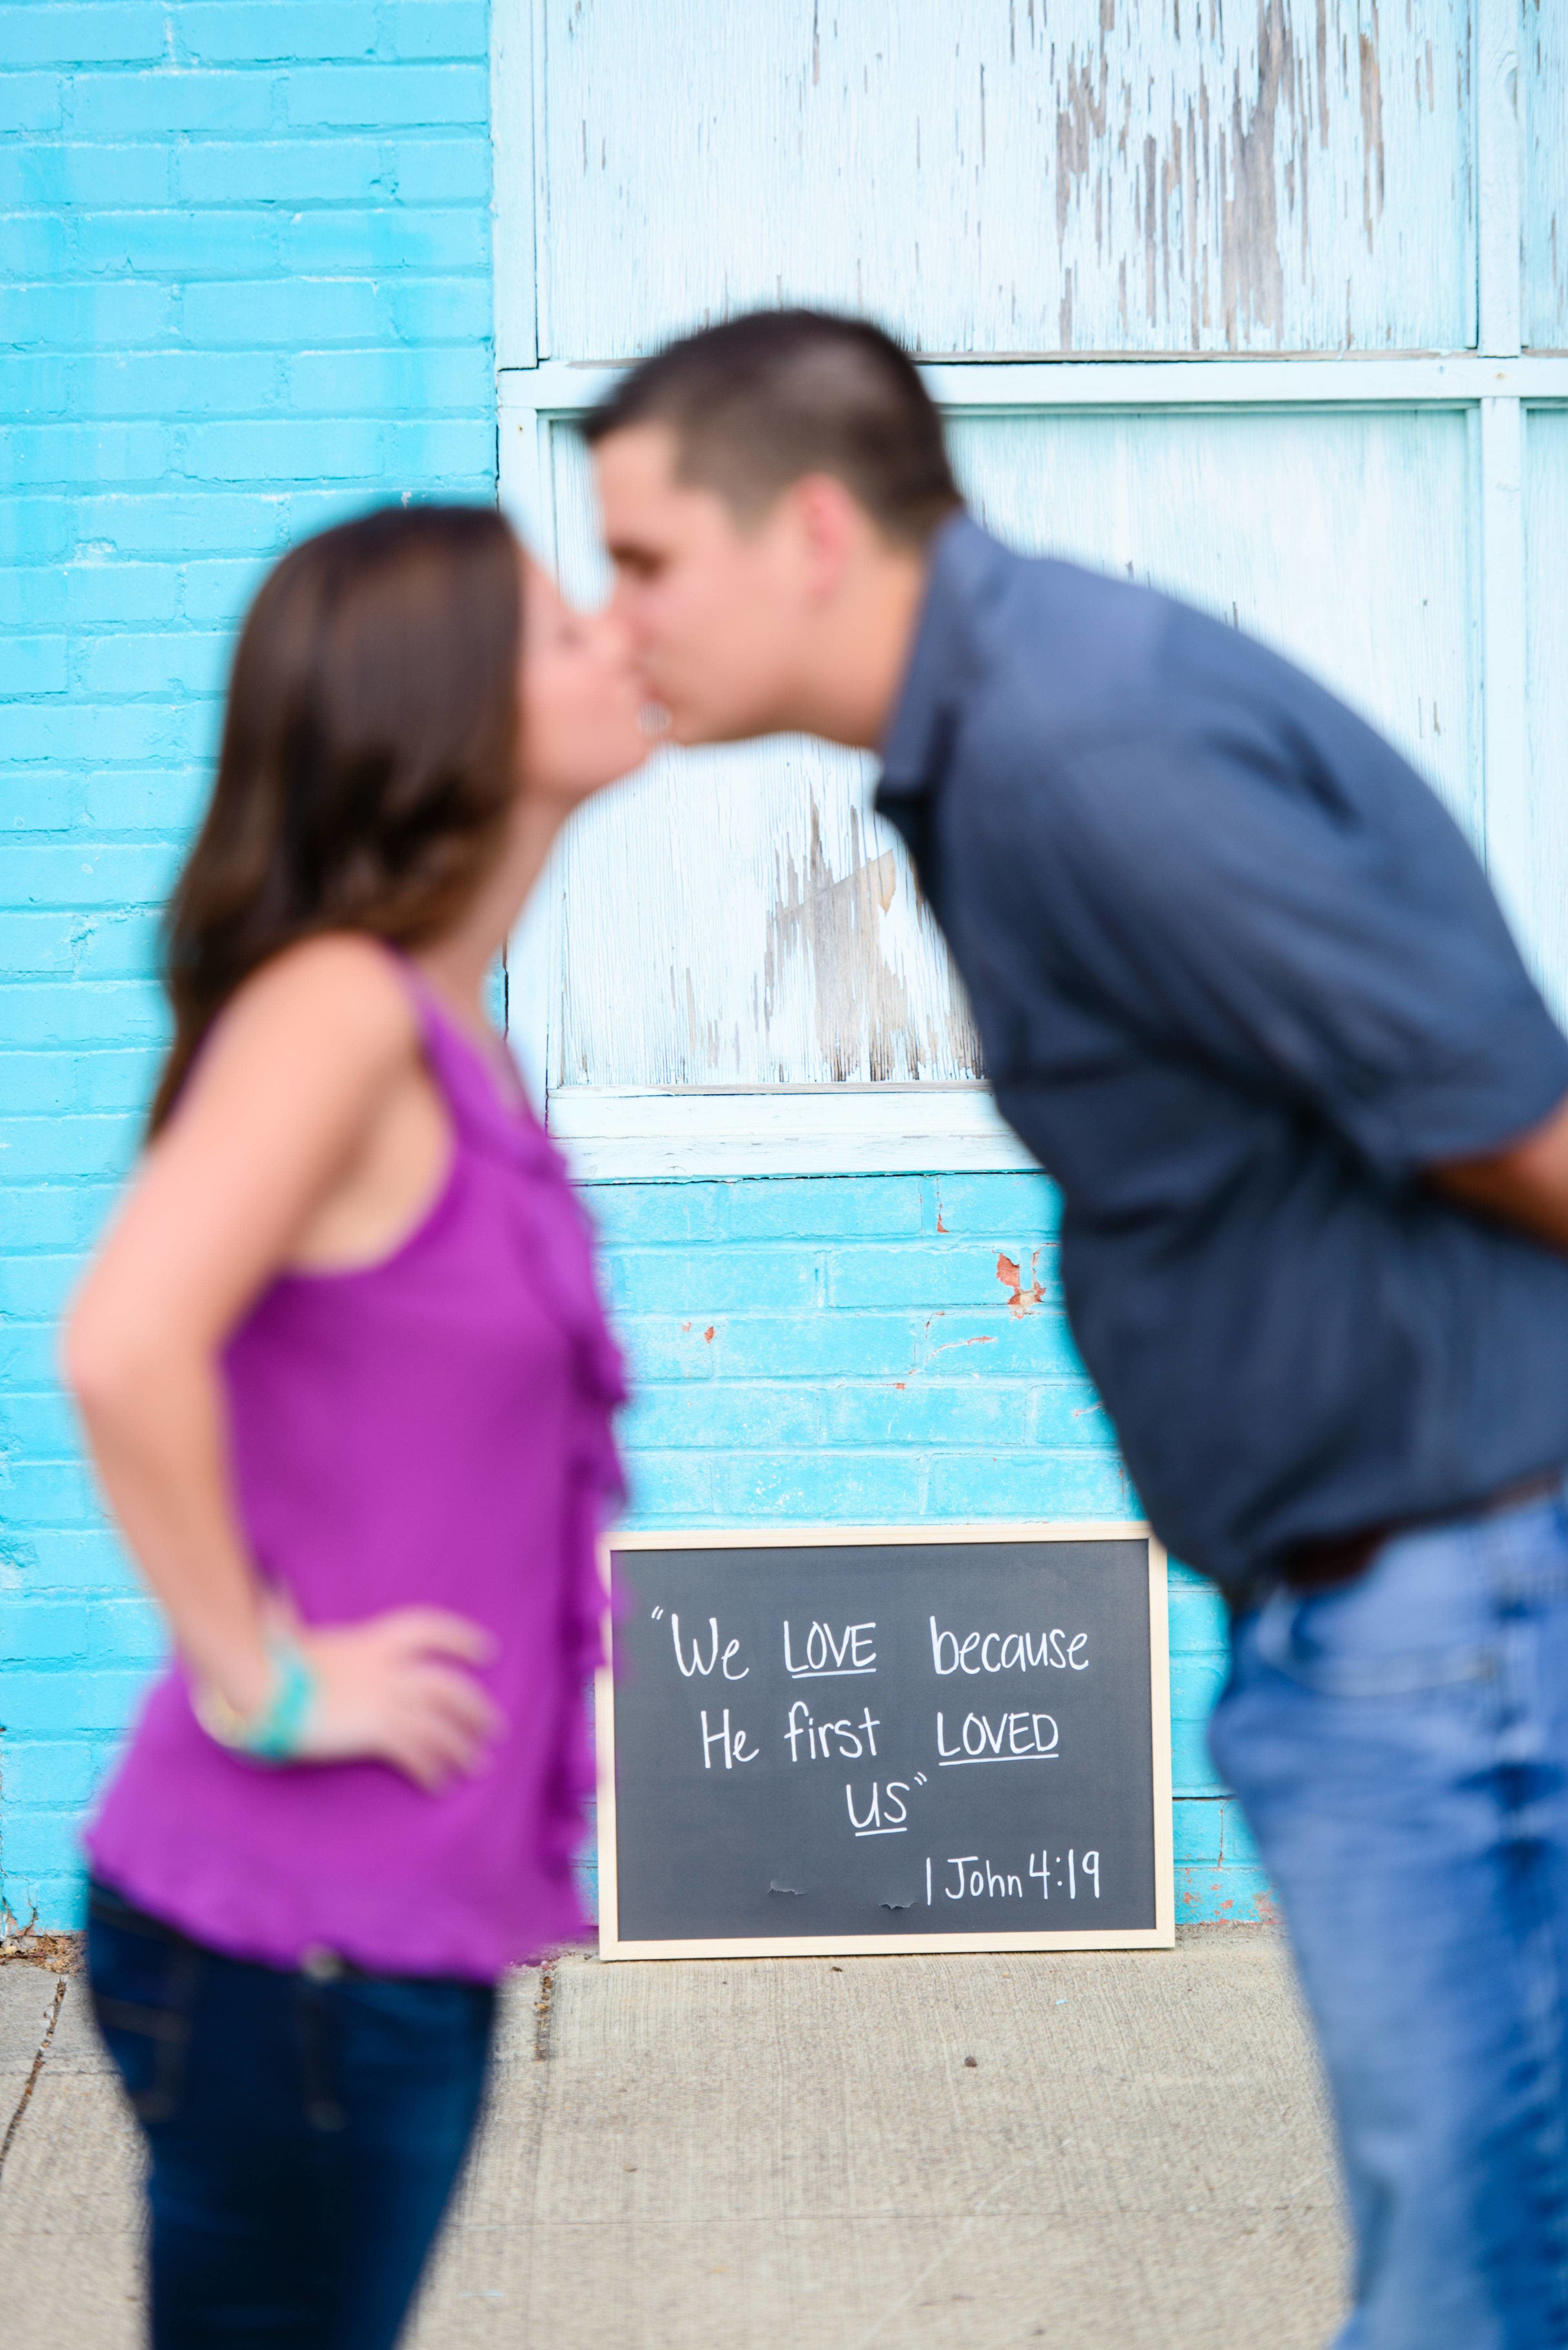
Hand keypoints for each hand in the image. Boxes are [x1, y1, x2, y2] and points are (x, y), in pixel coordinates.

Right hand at [288, 1607, 504, 1791]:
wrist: (261, 1684)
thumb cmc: (272, 1658)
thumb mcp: (296, 1632)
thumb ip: (295, 1615)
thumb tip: (274, 1589)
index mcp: (375, 1639)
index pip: (431, 1628)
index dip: (461, 1638)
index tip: (487, 1651)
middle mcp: (389, 1667)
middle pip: (449, 1685)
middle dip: (475, 1708)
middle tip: (494, 1728)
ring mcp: (384, 1699)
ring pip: (440, 1723)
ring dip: (463, 1746)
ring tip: (478, 1764)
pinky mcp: (373, 1731)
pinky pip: (415, 1753)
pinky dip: (432, 1769)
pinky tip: (440, 1785)